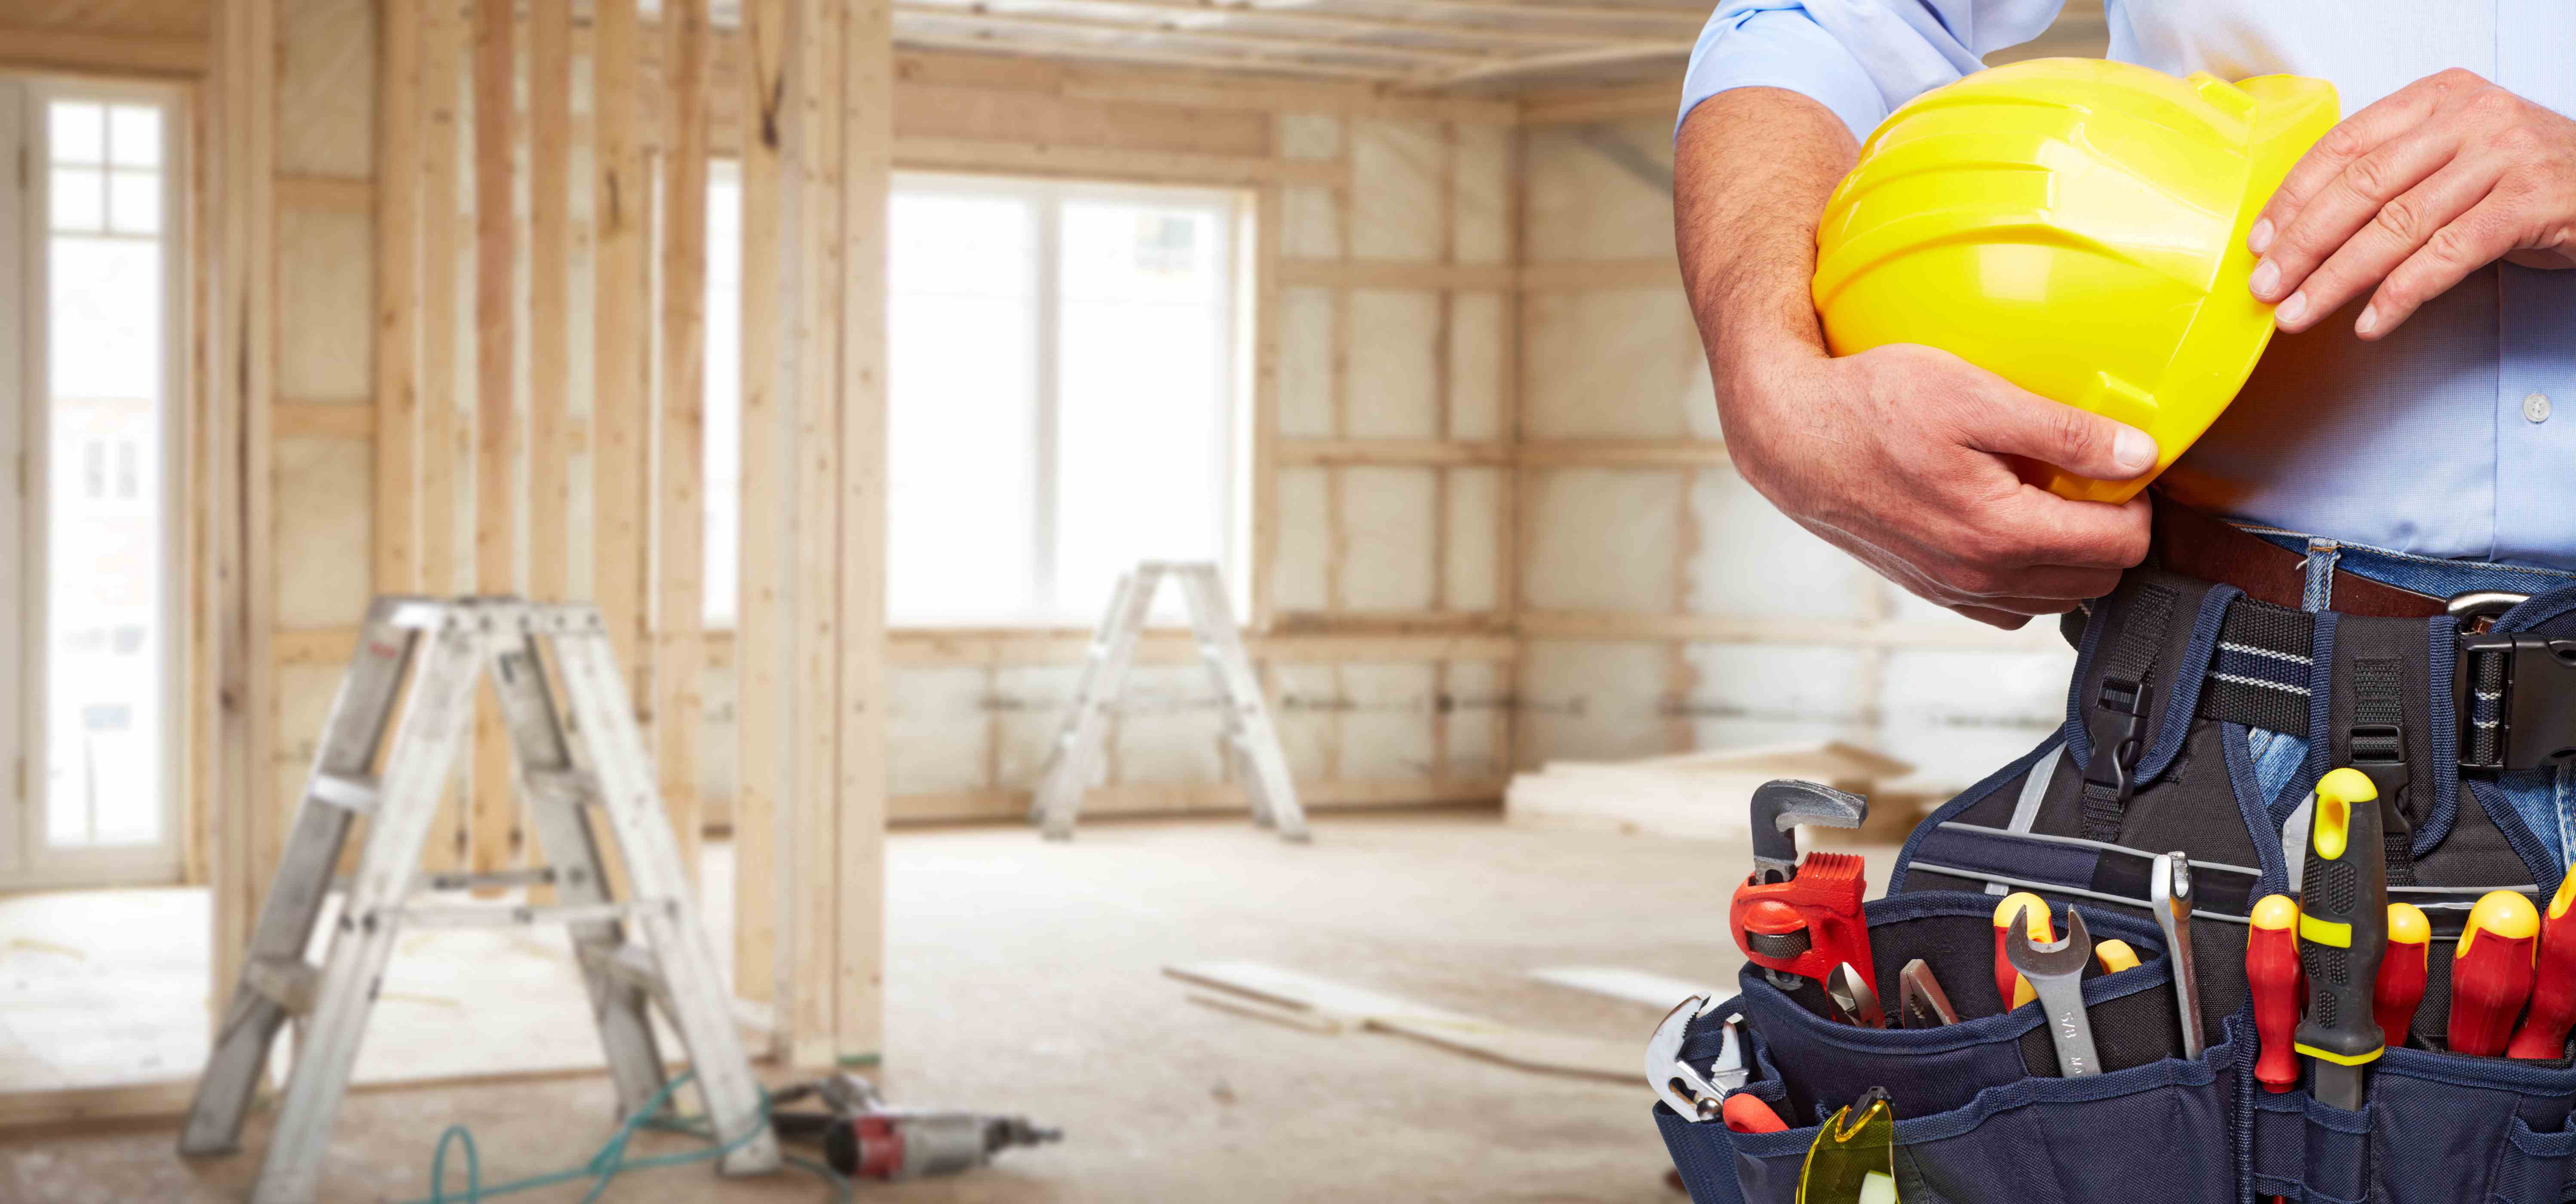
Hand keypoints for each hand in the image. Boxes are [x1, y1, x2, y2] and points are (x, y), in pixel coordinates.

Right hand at [1721, 344, 2155, 628]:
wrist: (1791, 438)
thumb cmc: (1870, 408)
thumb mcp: (1976, 395)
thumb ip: (2064, 431)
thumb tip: (2138, 456)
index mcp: (2001, 533)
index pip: (2122, 543)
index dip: (2138, 500)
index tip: (2121, 464)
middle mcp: (1980, 577)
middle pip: (2100, 577)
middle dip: (2112, 529)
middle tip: (2088, 476)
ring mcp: (1955, 591)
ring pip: (2059, 597)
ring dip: (2072, 554)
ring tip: (2051, 498)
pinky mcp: (1934, 589)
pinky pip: (2011, 605)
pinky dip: (2029, 573)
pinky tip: (2011, 525)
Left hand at [2248, 68, 2575, 338]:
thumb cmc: (2521, 176)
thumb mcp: (2453, 156)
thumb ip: (2392, 177)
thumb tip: (2302, 233)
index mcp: (2437, 98)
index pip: (2344, 146)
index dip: (2294, 198)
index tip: (2260, 241)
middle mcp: (2469, 119)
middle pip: (2362, 187)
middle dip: (2303, 244)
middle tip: (2267, 286)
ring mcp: (2503, 158)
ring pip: (2397, 225)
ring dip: (2338, 278)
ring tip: (2301, 312)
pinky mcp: (2529, 204)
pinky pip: (2448, 255)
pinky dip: (2402, 294)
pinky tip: (2370, 321)